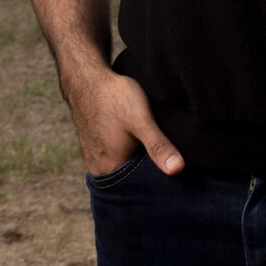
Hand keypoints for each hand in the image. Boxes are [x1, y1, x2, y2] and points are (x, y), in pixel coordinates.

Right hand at [63, 64, 182, 178]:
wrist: (87, 79)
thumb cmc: (114, 98)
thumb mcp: (142, 121)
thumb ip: (158, 146)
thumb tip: (178, 170)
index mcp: (109, 169)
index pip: (140, 187)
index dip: (159, 180)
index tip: (176, 172)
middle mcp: (99, 167)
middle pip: (132, 178)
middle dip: (149, 171)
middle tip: (169, 159)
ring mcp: (95, 157)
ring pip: (124, 166)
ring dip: (139, 160)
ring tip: (155, 149)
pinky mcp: (95, 145)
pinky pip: (116, 156)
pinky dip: (129, 152)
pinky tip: (138, 141)